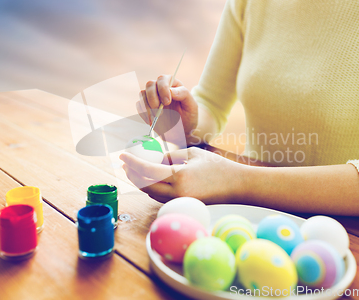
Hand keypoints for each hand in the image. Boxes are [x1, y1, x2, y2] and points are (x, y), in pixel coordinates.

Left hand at [119, 147, 244, 203]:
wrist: (236, 186)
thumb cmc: (216, 166)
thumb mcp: (192, 154)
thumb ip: (170, 156)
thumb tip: (154, 160)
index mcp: (179, 176)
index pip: (147, 170)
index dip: (132, 162)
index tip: (122, 155)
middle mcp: (177, 192)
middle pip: (144, 185)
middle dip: (132, 174)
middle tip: (125, 163)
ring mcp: (180, 201)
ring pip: (151, 193)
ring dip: (141, 182)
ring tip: (134, 170)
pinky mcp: (183, 205)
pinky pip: (161, 197)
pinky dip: (152, 188)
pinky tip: (149, 179)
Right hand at [137, 75, 197, 145]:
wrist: (182, 132)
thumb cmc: (189, 117)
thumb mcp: (192, 106)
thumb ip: (184, 94)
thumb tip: (171, 90)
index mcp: (172, 85)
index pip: (162, 79)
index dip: (162, 88)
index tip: (167, 102)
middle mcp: (160, 89)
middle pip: (150, 84)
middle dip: (153, 97)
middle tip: (159, 109)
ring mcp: (152, 98)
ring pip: (142, 94)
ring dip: (148, 106)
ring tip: (158, 117)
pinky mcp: (146, 108)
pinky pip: (139, 106)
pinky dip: (144, 113)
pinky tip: (153, 120)